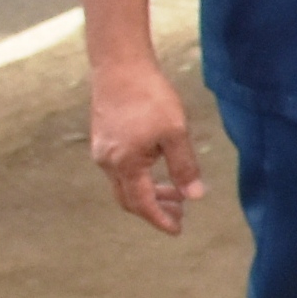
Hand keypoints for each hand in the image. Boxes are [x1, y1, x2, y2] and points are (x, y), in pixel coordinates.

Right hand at [90, 54, 207, 233]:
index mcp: (125, 164)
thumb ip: (184, 167)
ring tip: (176, 194)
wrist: (120, 67)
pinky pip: (120, 170)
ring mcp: (102, 151)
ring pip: (124, 184)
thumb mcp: (175, 133)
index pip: (142, 204)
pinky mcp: (103, 139)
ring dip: (149, 193)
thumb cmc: (150, 97)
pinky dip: (140, 178)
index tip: (177, 231)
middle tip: (181, 215)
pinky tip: (159, 170)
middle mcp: (107, 162)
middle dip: (155, 210)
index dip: (160, 220)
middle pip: (129, 199)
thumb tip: (194, 196)